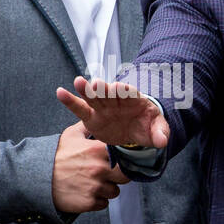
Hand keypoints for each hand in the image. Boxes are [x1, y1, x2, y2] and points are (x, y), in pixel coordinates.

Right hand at [50, 120, 130, 213]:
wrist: (37, 178)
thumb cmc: (55, 156)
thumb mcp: (71, 135)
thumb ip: (88, 126)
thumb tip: (98, 117)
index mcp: (98, 150)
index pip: (125, 157)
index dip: (122, 160)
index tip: (116, 162)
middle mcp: (99, 169)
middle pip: (124, 177)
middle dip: (118, 177)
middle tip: (106, 175)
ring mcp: (95, 187)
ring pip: (114, 192)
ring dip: (106, 189)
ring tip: (92, 184)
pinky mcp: (90, 202)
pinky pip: (103, 204)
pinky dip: (97, 201)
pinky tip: (86, 193)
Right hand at [56, 76, 170, 147]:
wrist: (136, 130)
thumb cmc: (147, 126)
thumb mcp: (157, 129)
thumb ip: (160, 133)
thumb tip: (163, 141)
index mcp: (134, 99)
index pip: (129, 93)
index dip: (123, 91)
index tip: (118, 88)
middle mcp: (116, 100)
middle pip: (109, 92)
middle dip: (103, 88)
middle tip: (96, 84)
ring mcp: (103, 107)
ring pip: (93, 97)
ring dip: (86, 90)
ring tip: (78, 82)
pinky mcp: (92, 117)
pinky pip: (80, 109)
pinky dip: (70, 101)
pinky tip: (60, 92)